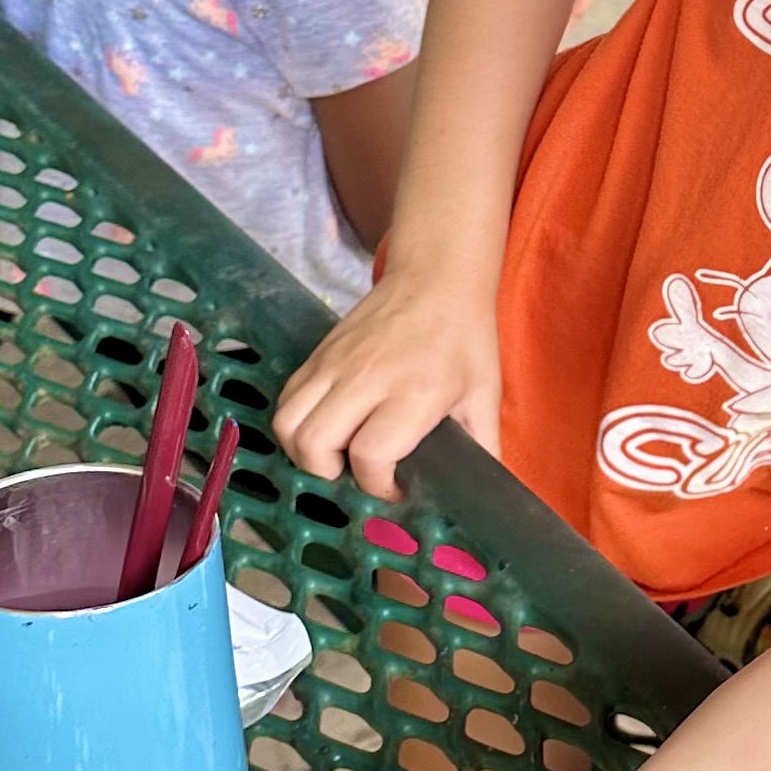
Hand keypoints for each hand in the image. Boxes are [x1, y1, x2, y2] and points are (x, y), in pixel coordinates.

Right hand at [273, 277, 498, 495]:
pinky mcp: (317, 354)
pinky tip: (325, 429)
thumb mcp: (484, 396)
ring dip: (304, 452)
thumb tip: (483, 493)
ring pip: (288, 423)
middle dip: (330, 476)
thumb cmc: (464, 339)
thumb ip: (482, 448)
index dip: (378, 486)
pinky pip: (286, 399)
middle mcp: (365, 378)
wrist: (435, 277)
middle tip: (356, 476)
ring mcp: (334, 363)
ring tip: (334, 458)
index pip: (370, 455)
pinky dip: (296, 424)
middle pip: (315, 444)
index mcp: (413, 391)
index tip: (395, 490)